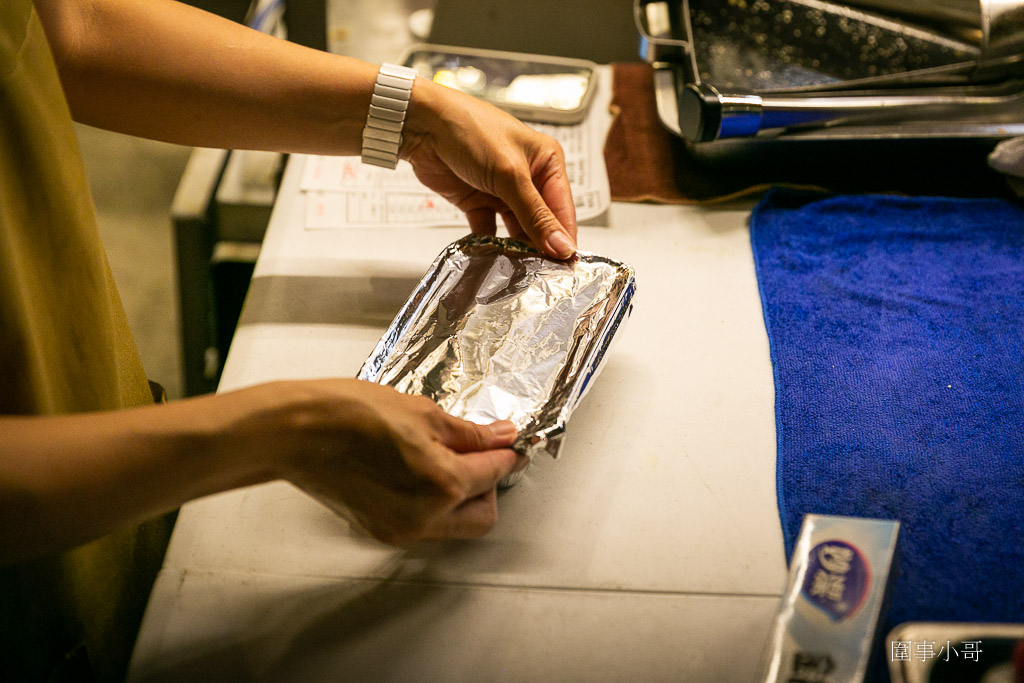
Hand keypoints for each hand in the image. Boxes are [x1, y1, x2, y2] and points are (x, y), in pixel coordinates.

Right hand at [273, 380, 525, 543]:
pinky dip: (433, 505)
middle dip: (489, 486)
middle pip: (484, 516)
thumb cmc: (351, 415)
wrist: (297, 433)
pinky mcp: (381, 531)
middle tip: (481, 456)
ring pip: (454, 525)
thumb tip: (501, 437)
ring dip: (462, 498)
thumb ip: (469, 433)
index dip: (508, 454)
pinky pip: (425, 525)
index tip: (511, 444)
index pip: (495, 473)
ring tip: (445, 461)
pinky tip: (418, 474)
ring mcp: (402, 530)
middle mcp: (427, 517)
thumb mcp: (423, 412)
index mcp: (444, 483)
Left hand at [402, 79, 577, 258]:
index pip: (563, 209)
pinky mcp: (479, 202)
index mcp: (546, 163)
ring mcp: (502, 192)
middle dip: (541, 247)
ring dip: (516, 250)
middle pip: (542, 223)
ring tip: (519, 274)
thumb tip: (562, 246)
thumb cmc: (470, 131)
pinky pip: (490, 231)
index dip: (564, 240)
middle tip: (541, 277)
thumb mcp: (510, 175)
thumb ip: (536, 215)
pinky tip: (491, 260)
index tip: (565, 270)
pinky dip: (490, 246)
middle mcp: (528, 178)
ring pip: (517, 230)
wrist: (422, 125)